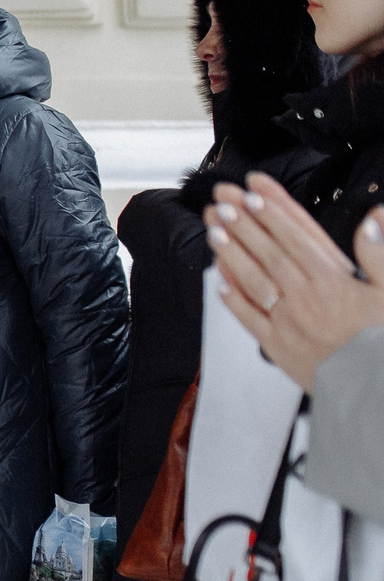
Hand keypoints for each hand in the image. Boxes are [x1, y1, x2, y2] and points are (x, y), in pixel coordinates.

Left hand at [208, 174, 383, 391]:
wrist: (374, 389)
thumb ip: (380, 255)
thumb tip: (374, 218)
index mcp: (335, 282)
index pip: (298, 237)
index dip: (274, 211)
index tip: (255, 191)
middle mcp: (306, 298)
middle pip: (269, 253)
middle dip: (244, 223)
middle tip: (223, 199)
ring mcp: (289, 321)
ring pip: (254, 280)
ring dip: (232, 253)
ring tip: (213, 228)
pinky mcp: (279, 346)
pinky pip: (250, 319)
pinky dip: (234, 298)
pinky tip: (219, 280)